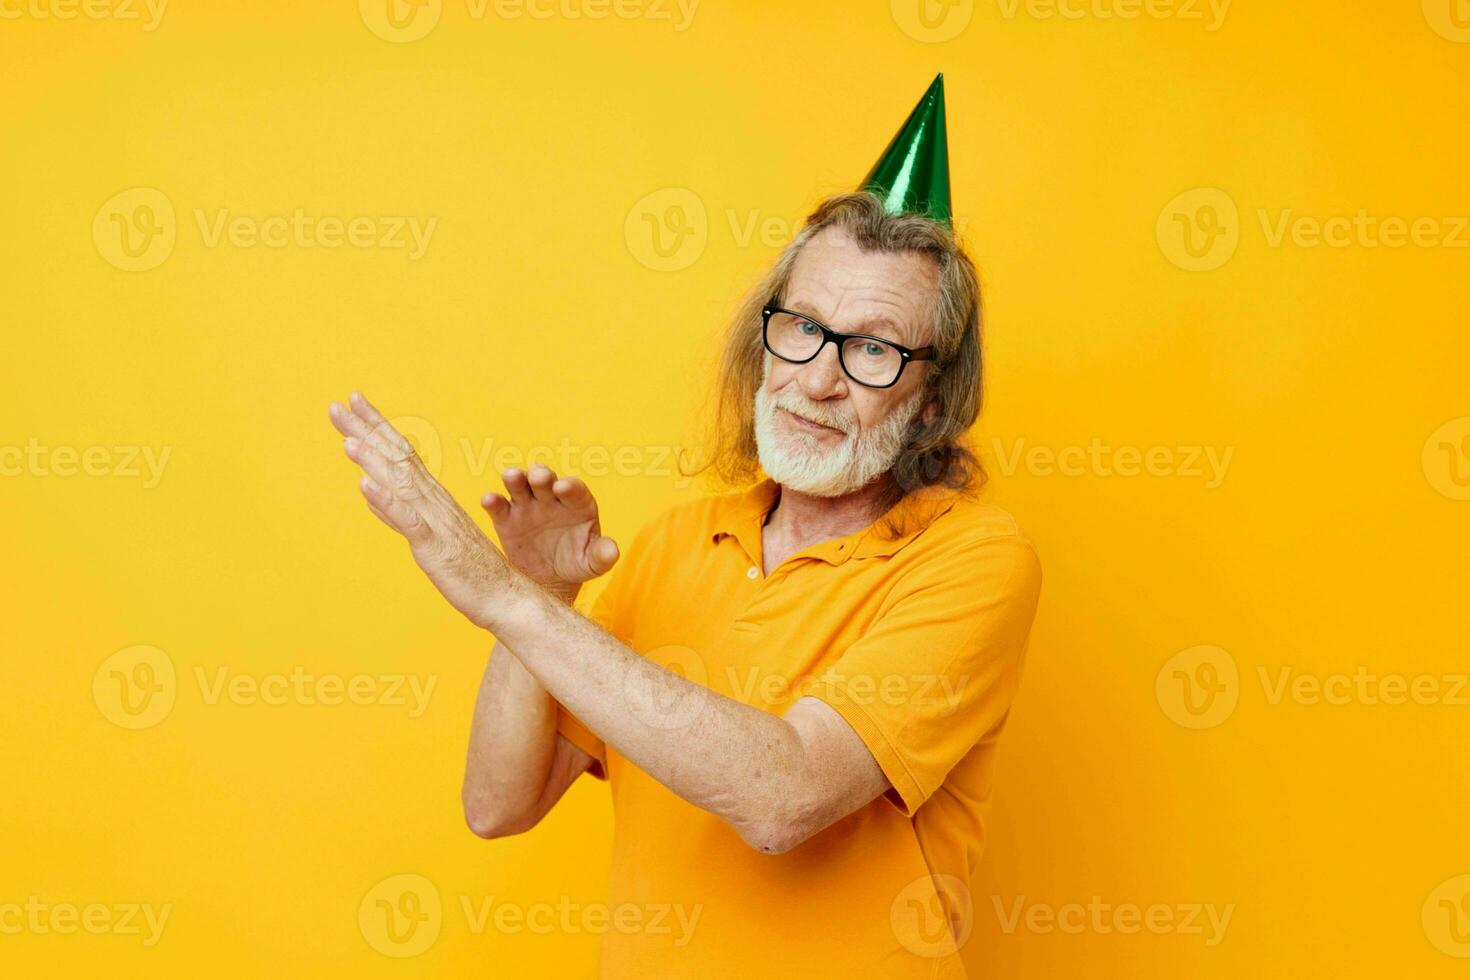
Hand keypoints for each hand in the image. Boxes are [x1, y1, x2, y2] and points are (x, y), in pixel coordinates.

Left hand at [328, 391, 525, 629]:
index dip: (377, 428)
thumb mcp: (427, 538)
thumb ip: (399, 513)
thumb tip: (370, 493)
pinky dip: (388, 502)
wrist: (507, 597)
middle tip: (340, 405)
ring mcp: (435, 523)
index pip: (402, 453)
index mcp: (433, 498)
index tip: (354, 403)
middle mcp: (435, 502)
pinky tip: (366, 487)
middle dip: (367, 431)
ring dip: (374, 460)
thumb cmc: (471, 571)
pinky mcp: (435, 547)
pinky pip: (409, 522)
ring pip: (401, 484)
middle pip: (398, 459)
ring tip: (349, 440)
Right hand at [481, 464, 618, 602]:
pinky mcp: (506, 519)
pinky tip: (489, 500)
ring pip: (520, 485)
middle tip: (538, 476)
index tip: (563, 487)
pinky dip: (493, 501)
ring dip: (516, 478)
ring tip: (511, 476)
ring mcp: (527, 506)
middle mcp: (551, 498)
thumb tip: (612, 550)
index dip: (570, 486)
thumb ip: (602, 556)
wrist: (550, 580)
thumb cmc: (576, 564)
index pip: (575, 489)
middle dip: (541, 474)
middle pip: (545, 479)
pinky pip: (499, 506)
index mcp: (577, 503)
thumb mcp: (592, 563)